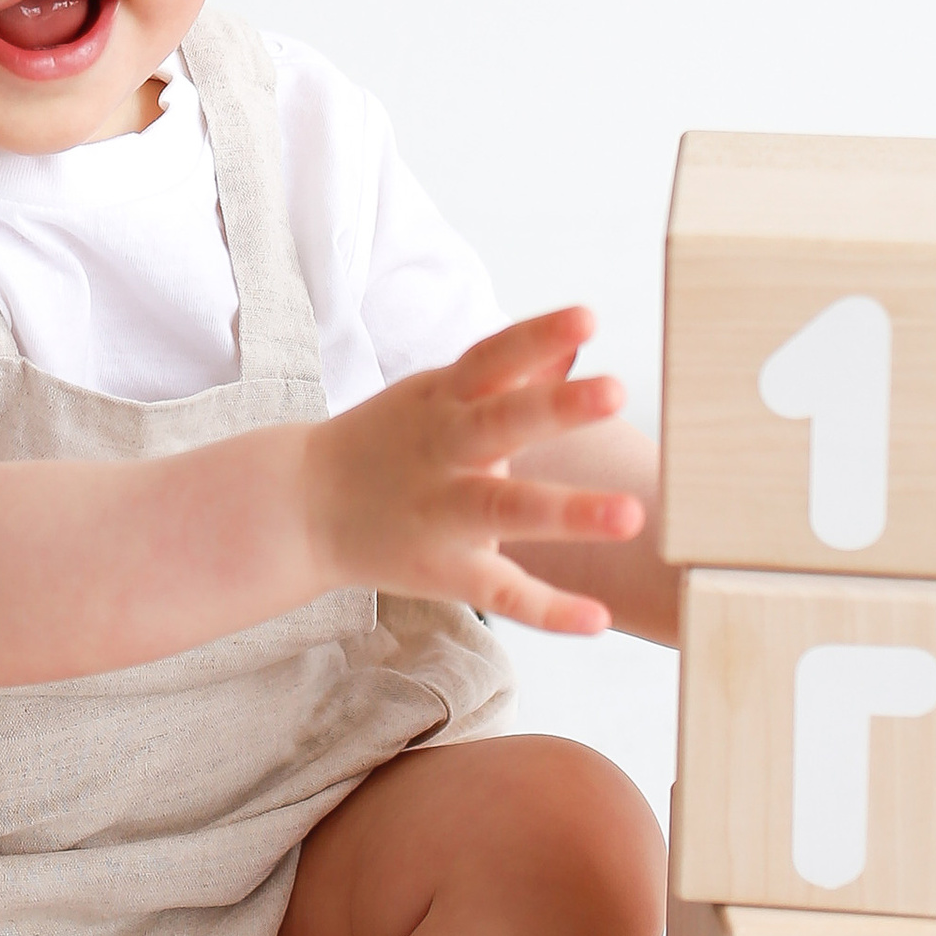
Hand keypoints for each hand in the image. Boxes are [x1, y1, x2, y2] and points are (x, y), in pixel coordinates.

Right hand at [303, 306, 645, 636]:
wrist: (303, 506)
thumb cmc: (391, 442)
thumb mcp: (436, 395)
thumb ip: (505, 373)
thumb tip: (572, 339)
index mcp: (442, 400)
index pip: (492, 357)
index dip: (537, 336)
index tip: (589, 316)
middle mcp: (443, 449)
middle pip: (502, 423)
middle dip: (557, 408)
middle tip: (616, 391)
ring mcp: (442, 512)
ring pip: (505, 509)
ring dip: (567, 512)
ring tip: (632, 514)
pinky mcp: (444, 571)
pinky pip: (500, 592)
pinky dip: (548, 609)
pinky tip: (598, 618)